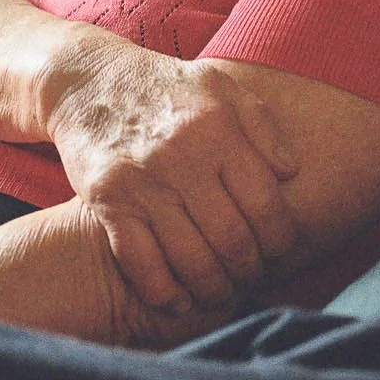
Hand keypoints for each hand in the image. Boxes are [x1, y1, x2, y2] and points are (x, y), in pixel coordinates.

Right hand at [44, 41, 299, 313]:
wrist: (88, 80)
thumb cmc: (166, 88)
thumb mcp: (220, 86)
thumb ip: (262, 125)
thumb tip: (291, 173)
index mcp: (217, 128)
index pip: (265, 204)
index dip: (280, 239)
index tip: (279, 252)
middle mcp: (182, 156)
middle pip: (231, 239)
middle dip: (249, 270)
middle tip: (252, 278)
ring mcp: (142, 181)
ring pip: (189, 258)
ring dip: (211, 288)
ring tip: (220, 293)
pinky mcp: (107, 200)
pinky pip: (140, 261)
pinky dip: (163, 291)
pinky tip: (177, 300)